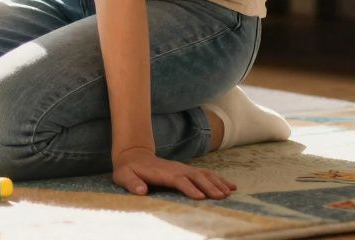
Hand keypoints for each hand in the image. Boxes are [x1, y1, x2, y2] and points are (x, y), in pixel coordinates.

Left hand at [112, 147, 235, 199]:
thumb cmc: (128, 170)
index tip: (200, 197)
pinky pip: (206, 174)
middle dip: (209, 186)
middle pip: (195, 176)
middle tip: (221, 197)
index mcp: (162, 172)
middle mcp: (176, 169)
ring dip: (217, 182)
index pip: (178, 179)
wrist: (133, 156)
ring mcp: (183, 168)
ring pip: (204, 174)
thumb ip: (132, 183)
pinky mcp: (187, 171)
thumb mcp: (123, 176)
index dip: (189, 188)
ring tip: (229, 192)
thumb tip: (141, 191)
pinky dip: (219, 179)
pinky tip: (231, 186)